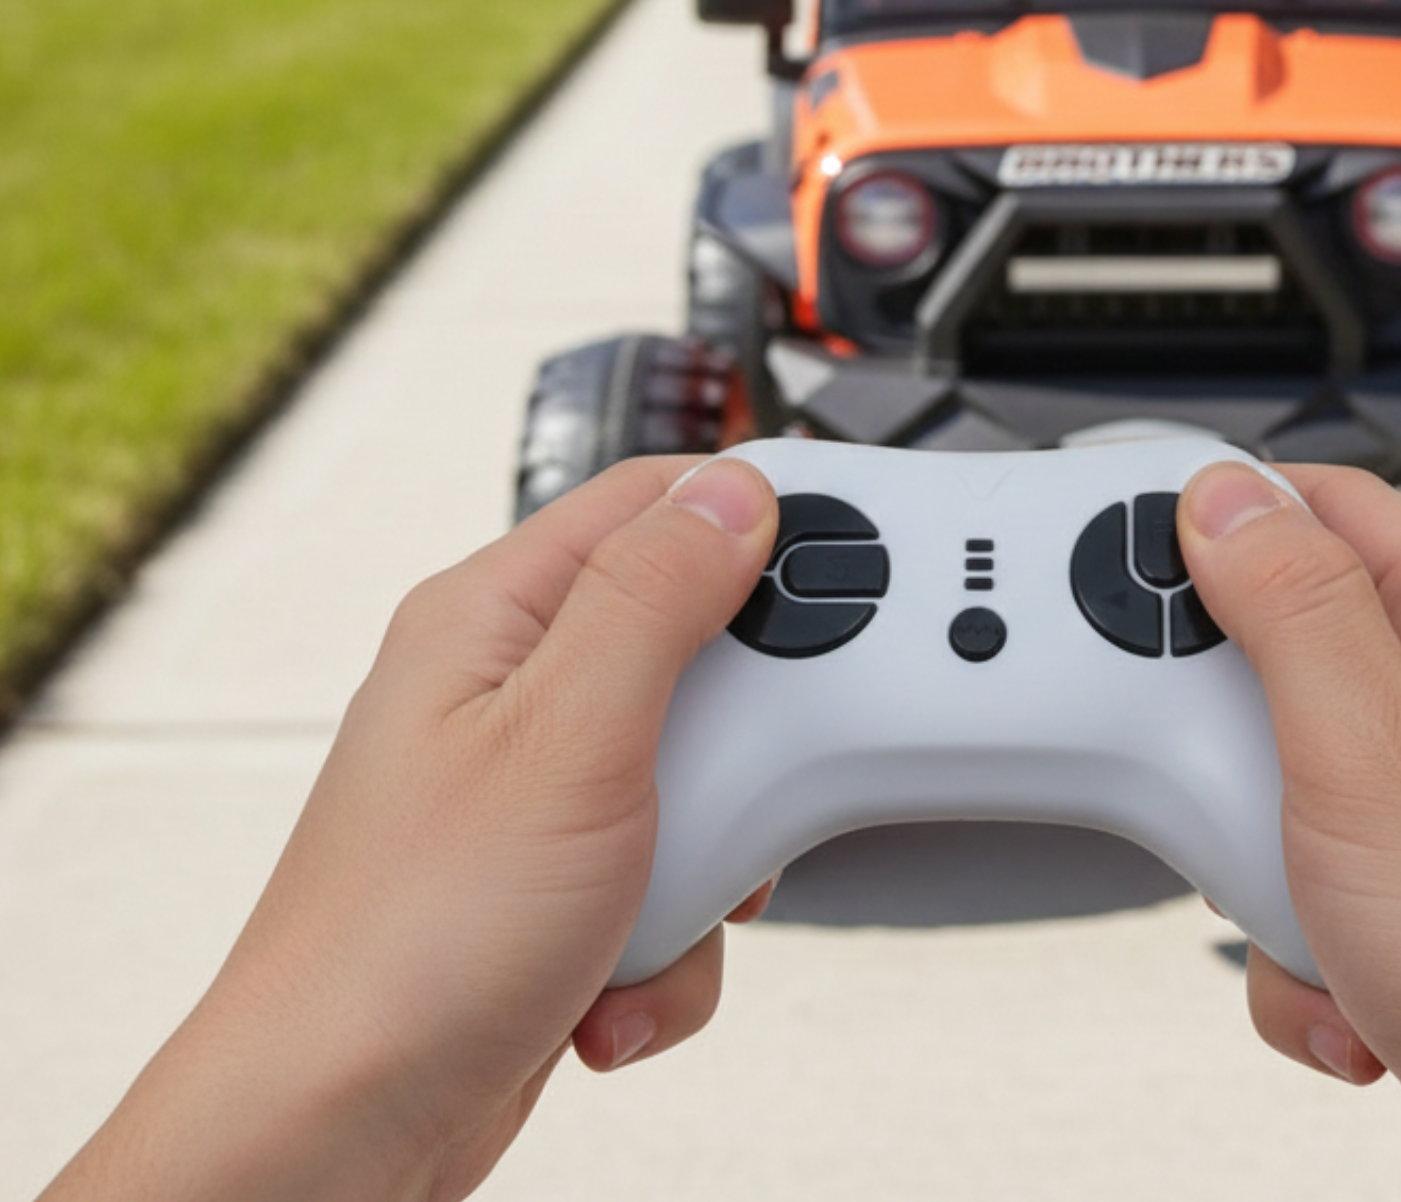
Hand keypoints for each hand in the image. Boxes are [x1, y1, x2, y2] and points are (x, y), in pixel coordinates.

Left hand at [42, 455, 778, 1201]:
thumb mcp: (567, 739)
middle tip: (740, 783)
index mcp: (495, 617)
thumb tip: (731, 492)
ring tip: (658, 900)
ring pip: (706, 774)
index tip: (840, 575)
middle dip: (744, 741)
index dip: (754, 526)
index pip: (654, 505)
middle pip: (701, 647)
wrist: (332, 1146)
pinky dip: (671, 939)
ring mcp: (539, 794)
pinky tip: (614, 980)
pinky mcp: (564, 887)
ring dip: (711, 861)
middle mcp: (513, 691)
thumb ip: (656, 599)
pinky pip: (677, 877)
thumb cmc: (402, 951)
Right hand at [1179, 462, 1400, 1201]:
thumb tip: (1229, 496)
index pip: (1328, 505)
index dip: (1228, 527)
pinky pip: (1311, 875)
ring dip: (1264, 856)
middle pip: (1290, 646)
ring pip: (1285, 775)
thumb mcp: (1366, 742)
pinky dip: (1303, 938)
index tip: (1148, 573)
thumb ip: (1290, 601)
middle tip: (1232, 779)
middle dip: (1233, 736)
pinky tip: (1348, 983)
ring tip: (1307, 898)